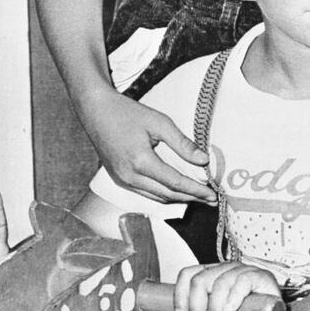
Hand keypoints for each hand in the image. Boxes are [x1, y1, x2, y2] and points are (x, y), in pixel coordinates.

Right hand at [84, 90, 216, 203]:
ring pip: (156, 197)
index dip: (196, 190)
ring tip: (198, 197)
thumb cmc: (128, 113)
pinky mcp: (118, 179)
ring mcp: (122, 180)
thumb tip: (203, 160)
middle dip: (191, 198)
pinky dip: (162, 194)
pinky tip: (174, 191)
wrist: (96, 111)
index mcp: (140, 162)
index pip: (175, 183)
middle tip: (211, 199)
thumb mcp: (159, 122)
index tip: (213, 194)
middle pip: (167, 195)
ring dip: (178, 199)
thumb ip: (182, 143)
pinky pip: (145, 193)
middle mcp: (129, 177)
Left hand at [173, 262, 281, 310]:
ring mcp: (243, 271)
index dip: (181, 295)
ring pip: (219, 282)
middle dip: (198, 307)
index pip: (188, 275)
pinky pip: (242, 281)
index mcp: (211, 277)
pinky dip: (233, 297)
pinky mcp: (260, 276)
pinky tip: (231, 309)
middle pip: (200, 280)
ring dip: (215, 308)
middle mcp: (225, 270)